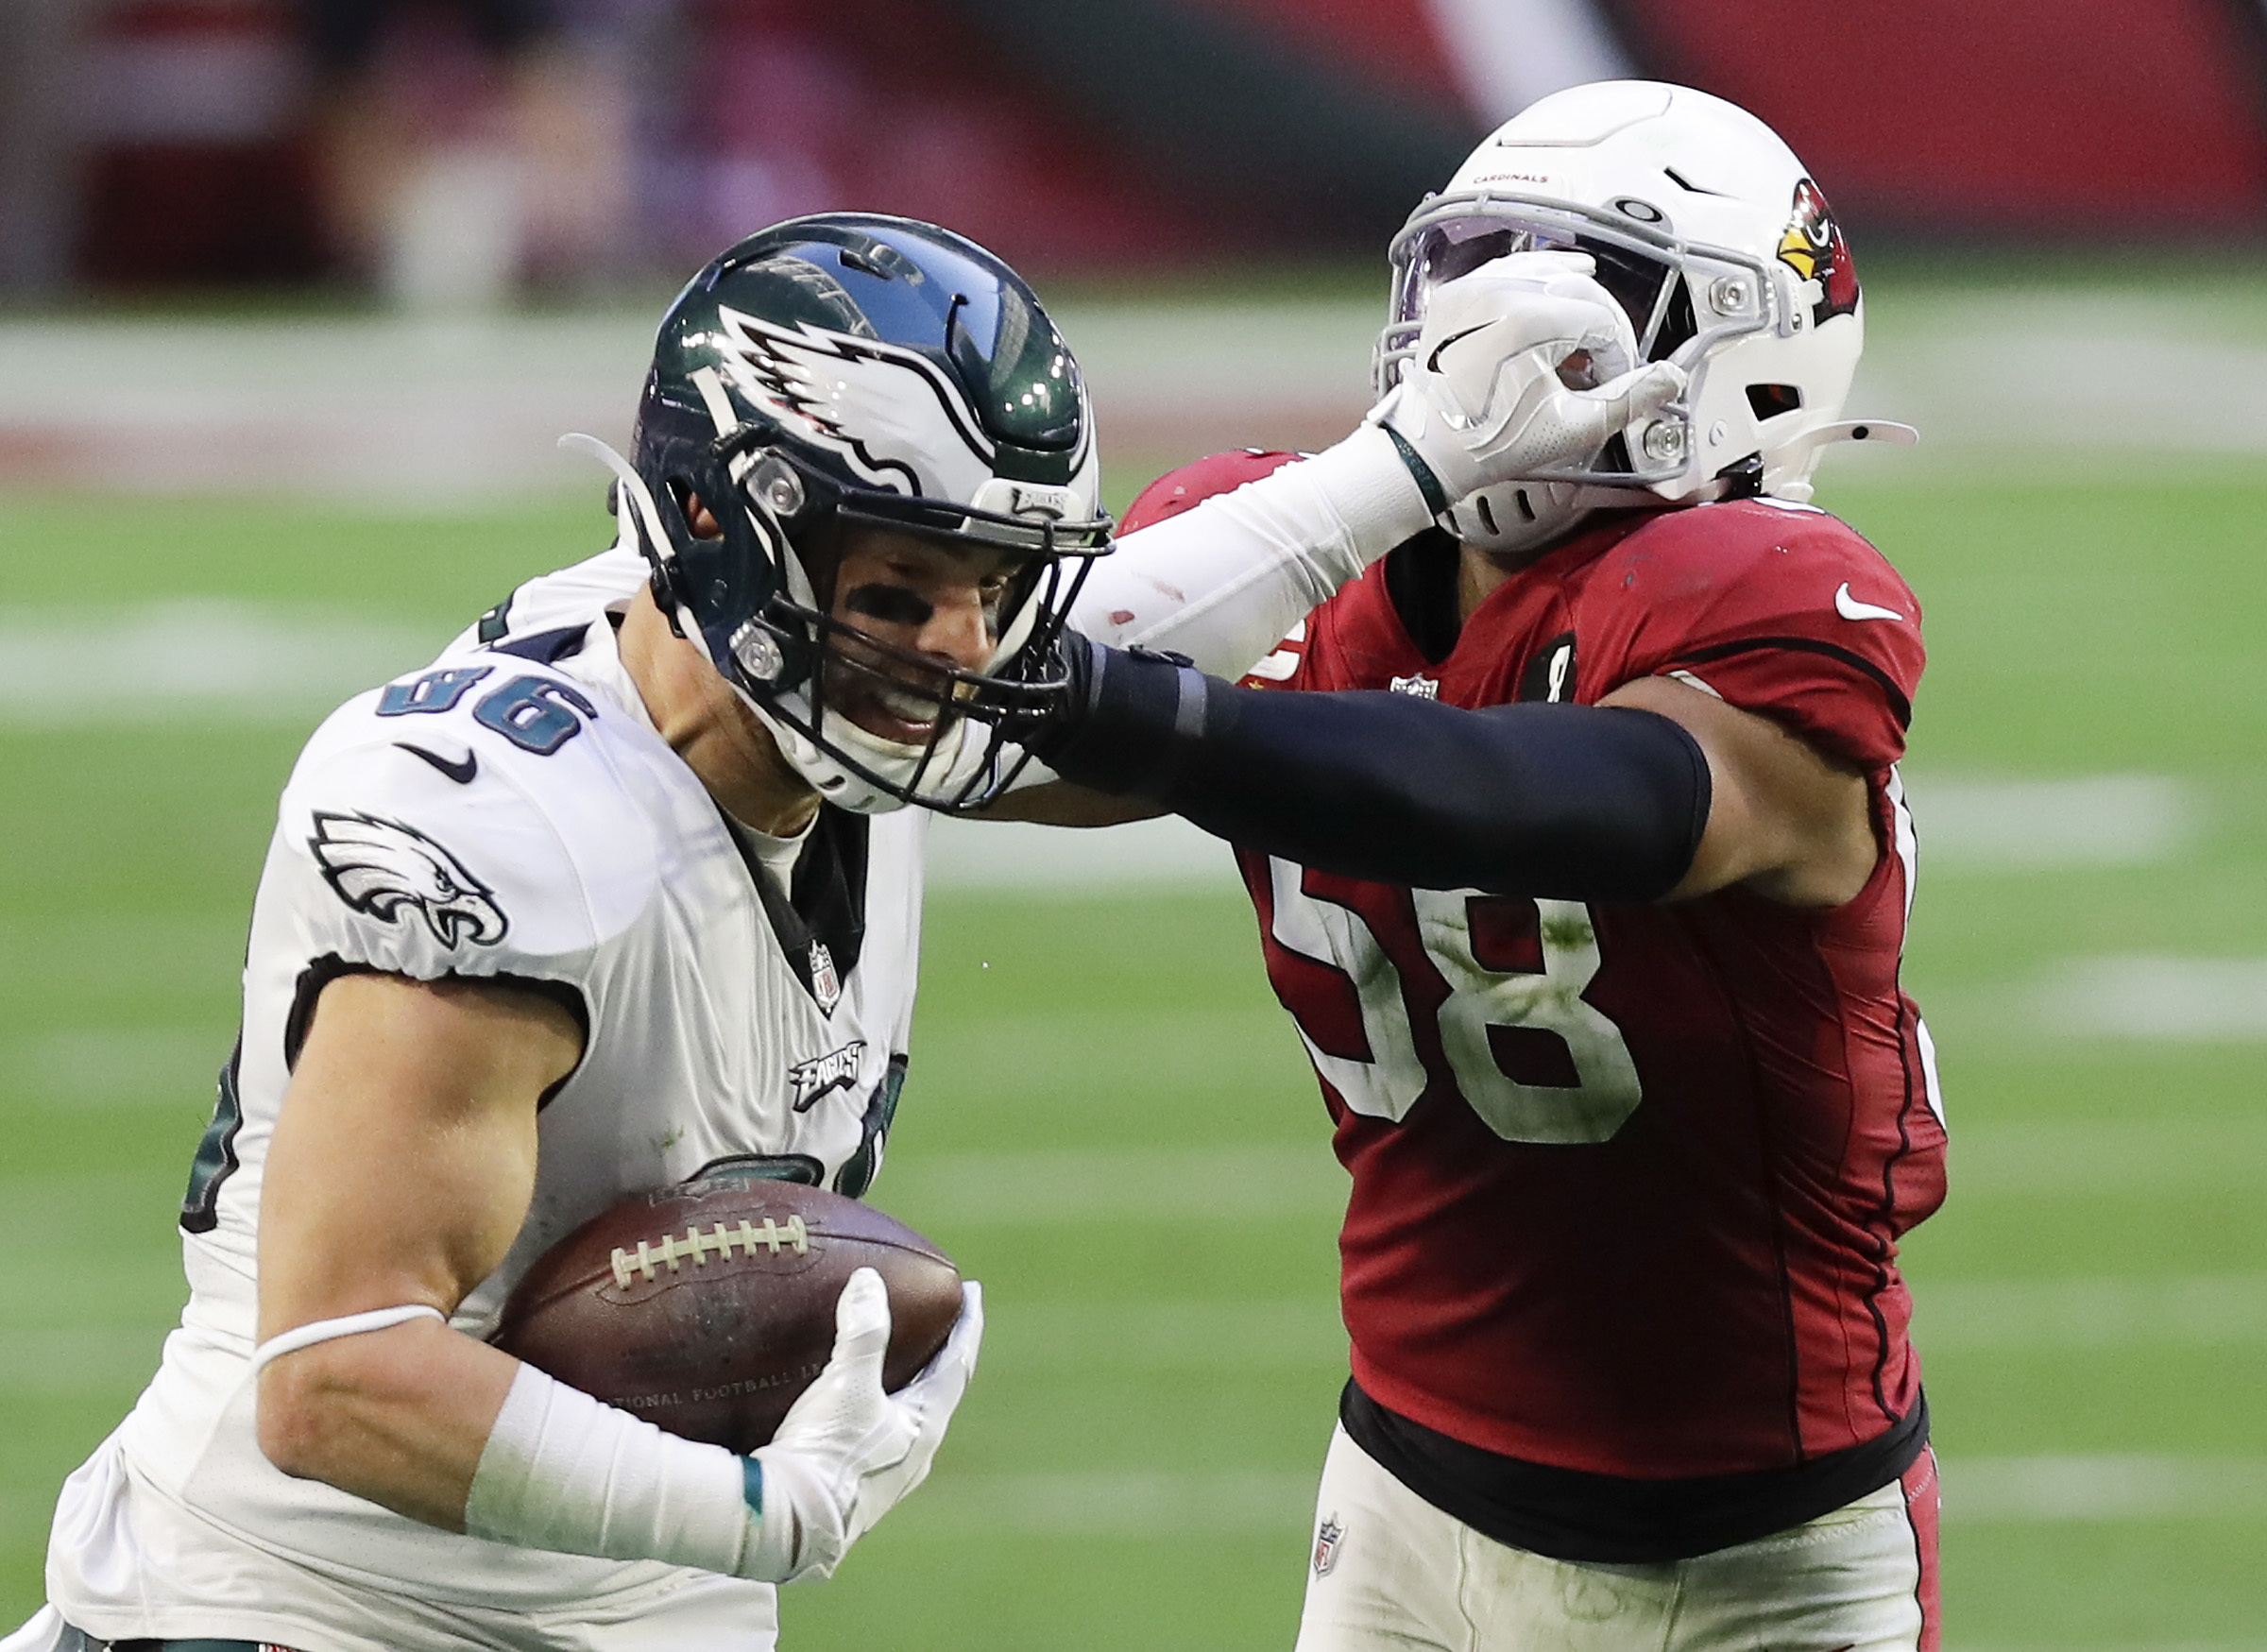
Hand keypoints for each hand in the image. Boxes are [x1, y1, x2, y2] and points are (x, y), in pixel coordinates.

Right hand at [743, 1268, 982, 1581]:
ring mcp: (886, 1478)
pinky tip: (848, 1409)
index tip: (972, 1293)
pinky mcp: (854, 1491)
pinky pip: (875, 1440)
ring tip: (895, 1362)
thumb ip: (862, 1329)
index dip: (966, 1326)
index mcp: (925, 1427)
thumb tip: (869, 1280)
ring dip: (906, 1387)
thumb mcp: (848, 1384)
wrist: (787, 1526)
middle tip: (937, 1323)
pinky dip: (872, 1412)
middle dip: (937, 1356)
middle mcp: (914, 1456)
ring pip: (905, 1421)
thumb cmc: (827, 1453)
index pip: (957, 1365)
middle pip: (936, 1393)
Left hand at [1373, 250, 1686, 503]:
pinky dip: (1535, 280)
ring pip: (1546, 272)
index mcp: (1529, 322)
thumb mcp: (1570, 427)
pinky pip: (1508, 271)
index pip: (1602, 321)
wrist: (1425, 453)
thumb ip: (1627, 399)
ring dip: (1574, 299)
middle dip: (1600, 328)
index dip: (1618, 354)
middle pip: (1580, 290)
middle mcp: (1499, 294)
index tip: (1613, 381)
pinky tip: (1553, 289)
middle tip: (1601, 365)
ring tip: (1583, 334)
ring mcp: (1473, 290)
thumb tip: (1670, 379)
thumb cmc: (1488, 444)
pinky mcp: (1456, 295)